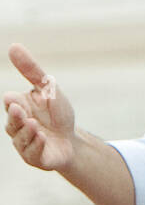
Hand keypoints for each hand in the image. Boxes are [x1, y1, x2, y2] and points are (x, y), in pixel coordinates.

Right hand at [4, 43, 76, 171]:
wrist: (72, 140)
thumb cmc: (57, 113)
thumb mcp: (48, 89)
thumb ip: (31, 71)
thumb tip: (13, 46)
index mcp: (19, 108)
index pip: (11, 104)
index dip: (13, 103)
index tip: (14, 99)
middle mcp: (17, 126)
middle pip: (12, 122)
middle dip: (16, 117)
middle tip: (20, 110)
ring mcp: (24, 143)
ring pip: (20, 139)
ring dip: (27, 132)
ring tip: (35, 125)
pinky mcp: (35, 158)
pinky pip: (32, 154)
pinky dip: (36, 146)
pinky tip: (43, 137)